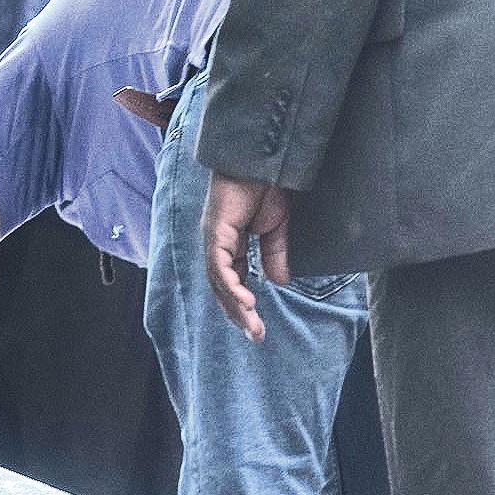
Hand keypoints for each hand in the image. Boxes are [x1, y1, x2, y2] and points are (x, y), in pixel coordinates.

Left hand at [202, 175, 293, 342]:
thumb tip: (280, 282)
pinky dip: (232, 285)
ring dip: (236, 305)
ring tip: (252, 324)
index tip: (258, 325)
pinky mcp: (216, 231)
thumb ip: (274, 254)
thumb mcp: (276, 228)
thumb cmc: (267, 187)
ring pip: (220, 282)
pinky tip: (247, 301)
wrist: (265, 159)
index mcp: (229, 244)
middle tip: (256, 335)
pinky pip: (221, 266)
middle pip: (223, 287)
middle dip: (238, 313)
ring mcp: (214, 238)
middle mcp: (217, 244)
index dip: (242, 304)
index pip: (232, 281)